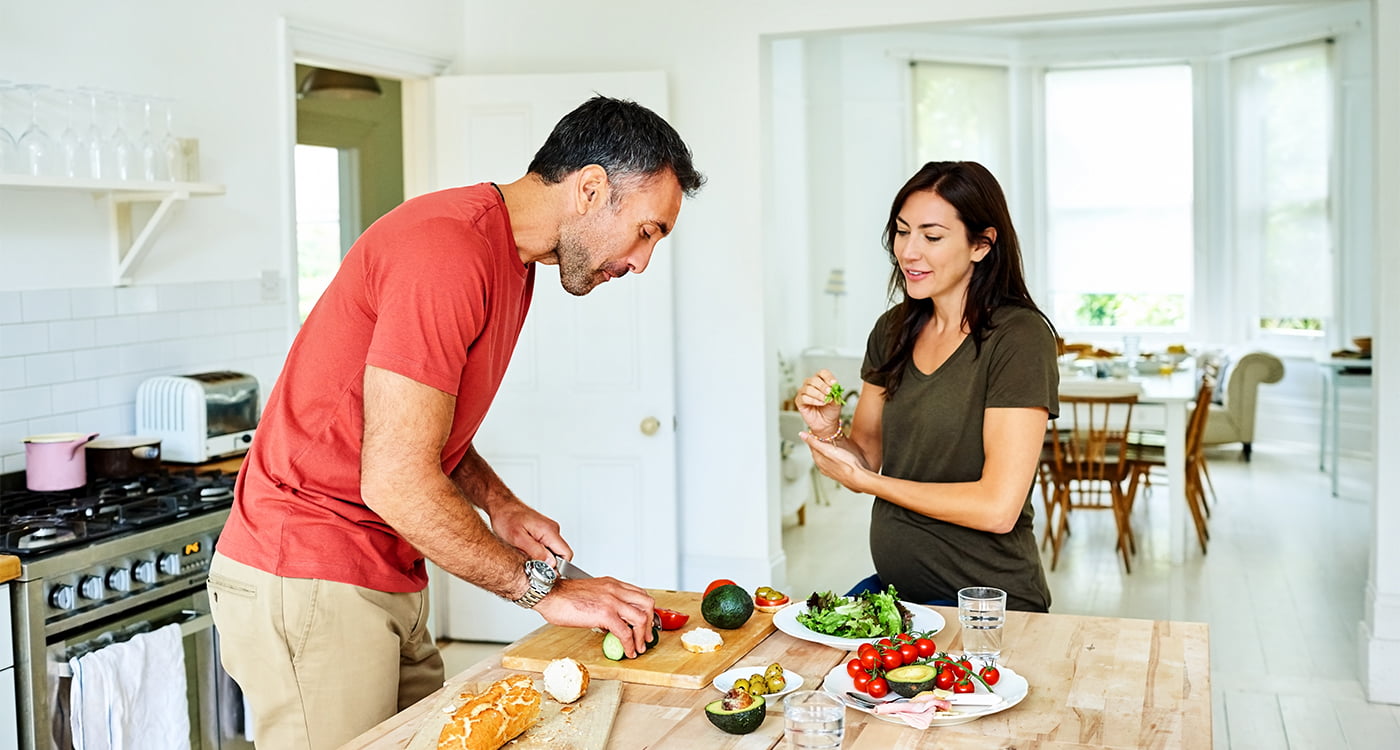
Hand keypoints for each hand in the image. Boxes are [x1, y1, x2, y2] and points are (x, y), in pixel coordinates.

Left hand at [489, 500, 568, 562]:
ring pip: (553, 552)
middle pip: (560, 555)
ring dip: (541, 558)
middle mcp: (552, 530)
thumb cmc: (506, 518)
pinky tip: (525, 549)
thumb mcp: (517, 539)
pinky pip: (546, 547)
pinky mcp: (543, 532)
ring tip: (525, 554)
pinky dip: (537, 552)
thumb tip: (550, 564)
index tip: (544, 572)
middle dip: (547, 564)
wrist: (501, 505)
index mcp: (549, 531)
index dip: (558, 567)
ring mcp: (549, 530)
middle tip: (531, 564)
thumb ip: (536, 551)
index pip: (566, 554)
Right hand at [534, 577, 655, 656]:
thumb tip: (610, 622)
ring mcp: (612, 601)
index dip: (647, 611)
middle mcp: (615, 590)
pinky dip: (630, 644)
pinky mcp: (605, 614)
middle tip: (647, 637)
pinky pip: (626, 632)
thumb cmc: (563, 596)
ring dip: (643, 636)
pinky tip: (628, 651)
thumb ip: (604, 603)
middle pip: (647, 604)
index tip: (646, 624)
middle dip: (650, 623)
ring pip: (641, 618)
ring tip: (639, 648)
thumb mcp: (591, 594)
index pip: (640, 594)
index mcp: (612, 584)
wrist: (549, 594)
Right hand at [795, 369, 843, 437]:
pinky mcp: (799, 401)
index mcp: (821, 381)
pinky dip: (813, 400)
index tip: (834, 383)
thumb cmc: (830, 411)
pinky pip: (804, 397)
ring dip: (818, 394)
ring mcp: (804, 392)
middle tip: (829, 392)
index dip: (828, 377)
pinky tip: (820, 403)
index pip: (822, 373)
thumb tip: (833, 388)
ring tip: (825, 400)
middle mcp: (811, 385)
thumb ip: (835, 394)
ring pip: (808, 388)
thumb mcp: (837, 401)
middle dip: (823, 386)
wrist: (826, 424)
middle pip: (814, 379)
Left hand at [802, 431, 870, 492]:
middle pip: (817, 452)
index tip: (816, 430)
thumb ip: (814, 442)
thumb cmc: (846, 463)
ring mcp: (829, 470)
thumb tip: (802, 435)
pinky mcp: (837, 472)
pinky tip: (837, 455)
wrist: (858, 477)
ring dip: (826, 450)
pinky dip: (832, 456)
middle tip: (824, 435)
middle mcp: (822, 466)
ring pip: (824, 457)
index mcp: (818, 460)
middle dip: (819, 443)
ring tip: (831, 444)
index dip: (813, 437)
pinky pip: (831, 462)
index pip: (812, 445)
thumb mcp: (828, 449)